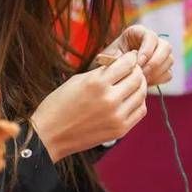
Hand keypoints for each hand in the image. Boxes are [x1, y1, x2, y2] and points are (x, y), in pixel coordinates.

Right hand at [31, 51, 147, 162]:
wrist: (50, 135)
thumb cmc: (59, 104)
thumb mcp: (78, 80)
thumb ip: (101, 72)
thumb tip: (121, 63)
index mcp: (97, 83)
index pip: (126, 64)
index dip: (131, 57)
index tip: (130, 56)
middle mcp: (110, 99)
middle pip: (137, 78)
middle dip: (137, 70)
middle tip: (133, 69)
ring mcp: (116, 116)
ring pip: (141, 94)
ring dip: (139, 85)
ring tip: (132, 83)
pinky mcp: (120, 130)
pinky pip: (140, 111)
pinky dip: (138, 102)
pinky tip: (130, 99)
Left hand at [106, 25, 173, 87]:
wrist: (109, 74)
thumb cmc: (107, 62)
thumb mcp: (111, 57)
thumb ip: (122, 58)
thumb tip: (136, 64)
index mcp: (138, 32)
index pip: (151, 36)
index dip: (147, 50)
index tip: (138, 64)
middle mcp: (152, 41)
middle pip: (166, 47)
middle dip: (155, 62)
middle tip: (142, 74)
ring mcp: (160, 54)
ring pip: (169, 60)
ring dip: (157, 72)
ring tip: (142, 80)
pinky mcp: (162, 68)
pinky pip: (168, 74)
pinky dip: (158, 79)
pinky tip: (145, 83)